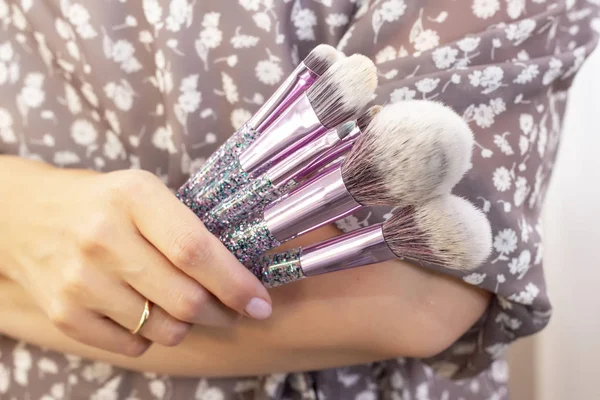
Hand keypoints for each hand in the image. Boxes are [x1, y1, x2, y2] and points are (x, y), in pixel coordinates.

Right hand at [0, 158, 271, 355]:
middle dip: (222, 312)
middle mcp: (103, 238)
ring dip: (188, 325)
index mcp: (134, 197)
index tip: (261, 303)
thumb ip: (188, 229)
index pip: (196, 251)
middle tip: (232, 309)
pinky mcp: (64, 314)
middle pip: (185, 299)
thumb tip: (242, 276)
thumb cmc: (104, 203)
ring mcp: (80, 280)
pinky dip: (152, 335)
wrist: (27, 216)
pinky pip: (133, 345)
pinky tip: (146, 311)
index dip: (235, 283)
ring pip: (164, 329)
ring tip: (185, 306)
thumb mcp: (146, 193)